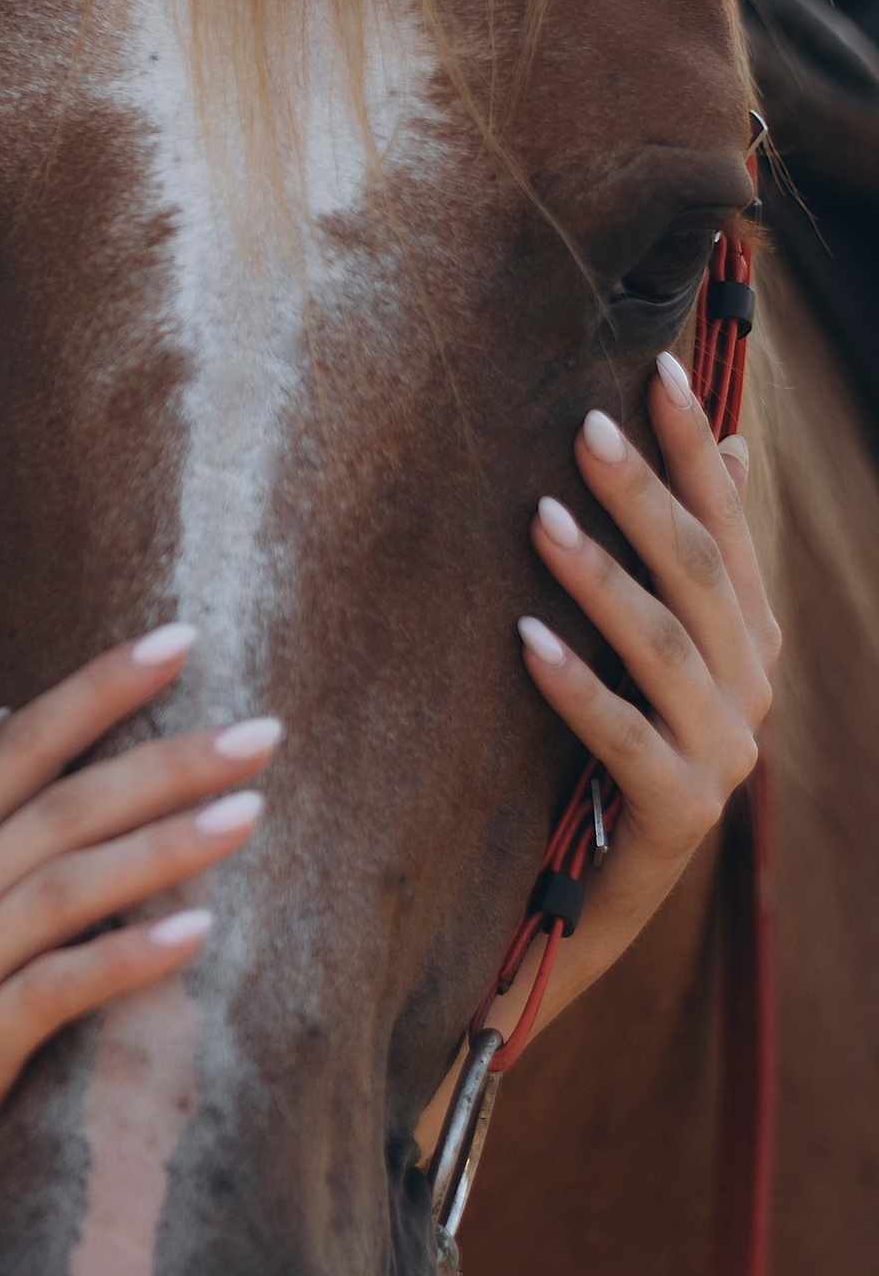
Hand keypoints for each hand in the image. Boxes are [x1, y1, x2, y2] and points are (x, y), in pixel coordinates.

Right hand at [0, 627, 276, 1248]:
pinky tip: (197, 933)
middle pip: (59, 806)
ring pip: (63, 886)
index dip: (98, 690)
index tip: (179, 640)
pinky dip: (126, 957)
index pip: (21, 748)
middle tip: (261, 731)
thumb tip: (12, 722)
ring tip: (249, 812)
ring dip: (161, 845)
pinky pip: (56, 989)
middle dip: (164, 761)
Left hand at [510, 345, 778, 1021]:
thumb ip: (680, 562)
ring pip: (671, 651)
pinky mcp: (679, 819)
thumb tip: (729, 447)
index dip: (694, 449)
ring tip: (541, 518)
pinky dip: (578, 688)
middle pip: (704, 577)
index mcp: (747, 643)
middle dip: (647, 496)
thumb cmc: (595, 759)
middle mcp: (750, 694)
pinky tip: (525, 638)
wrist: (577, 908)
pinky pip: (628, 741)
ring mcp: (724, 761)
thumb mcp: (637, 653)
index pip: (727, 526)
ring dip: (605, 579)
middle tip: (585, 426)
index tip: (653, 367)